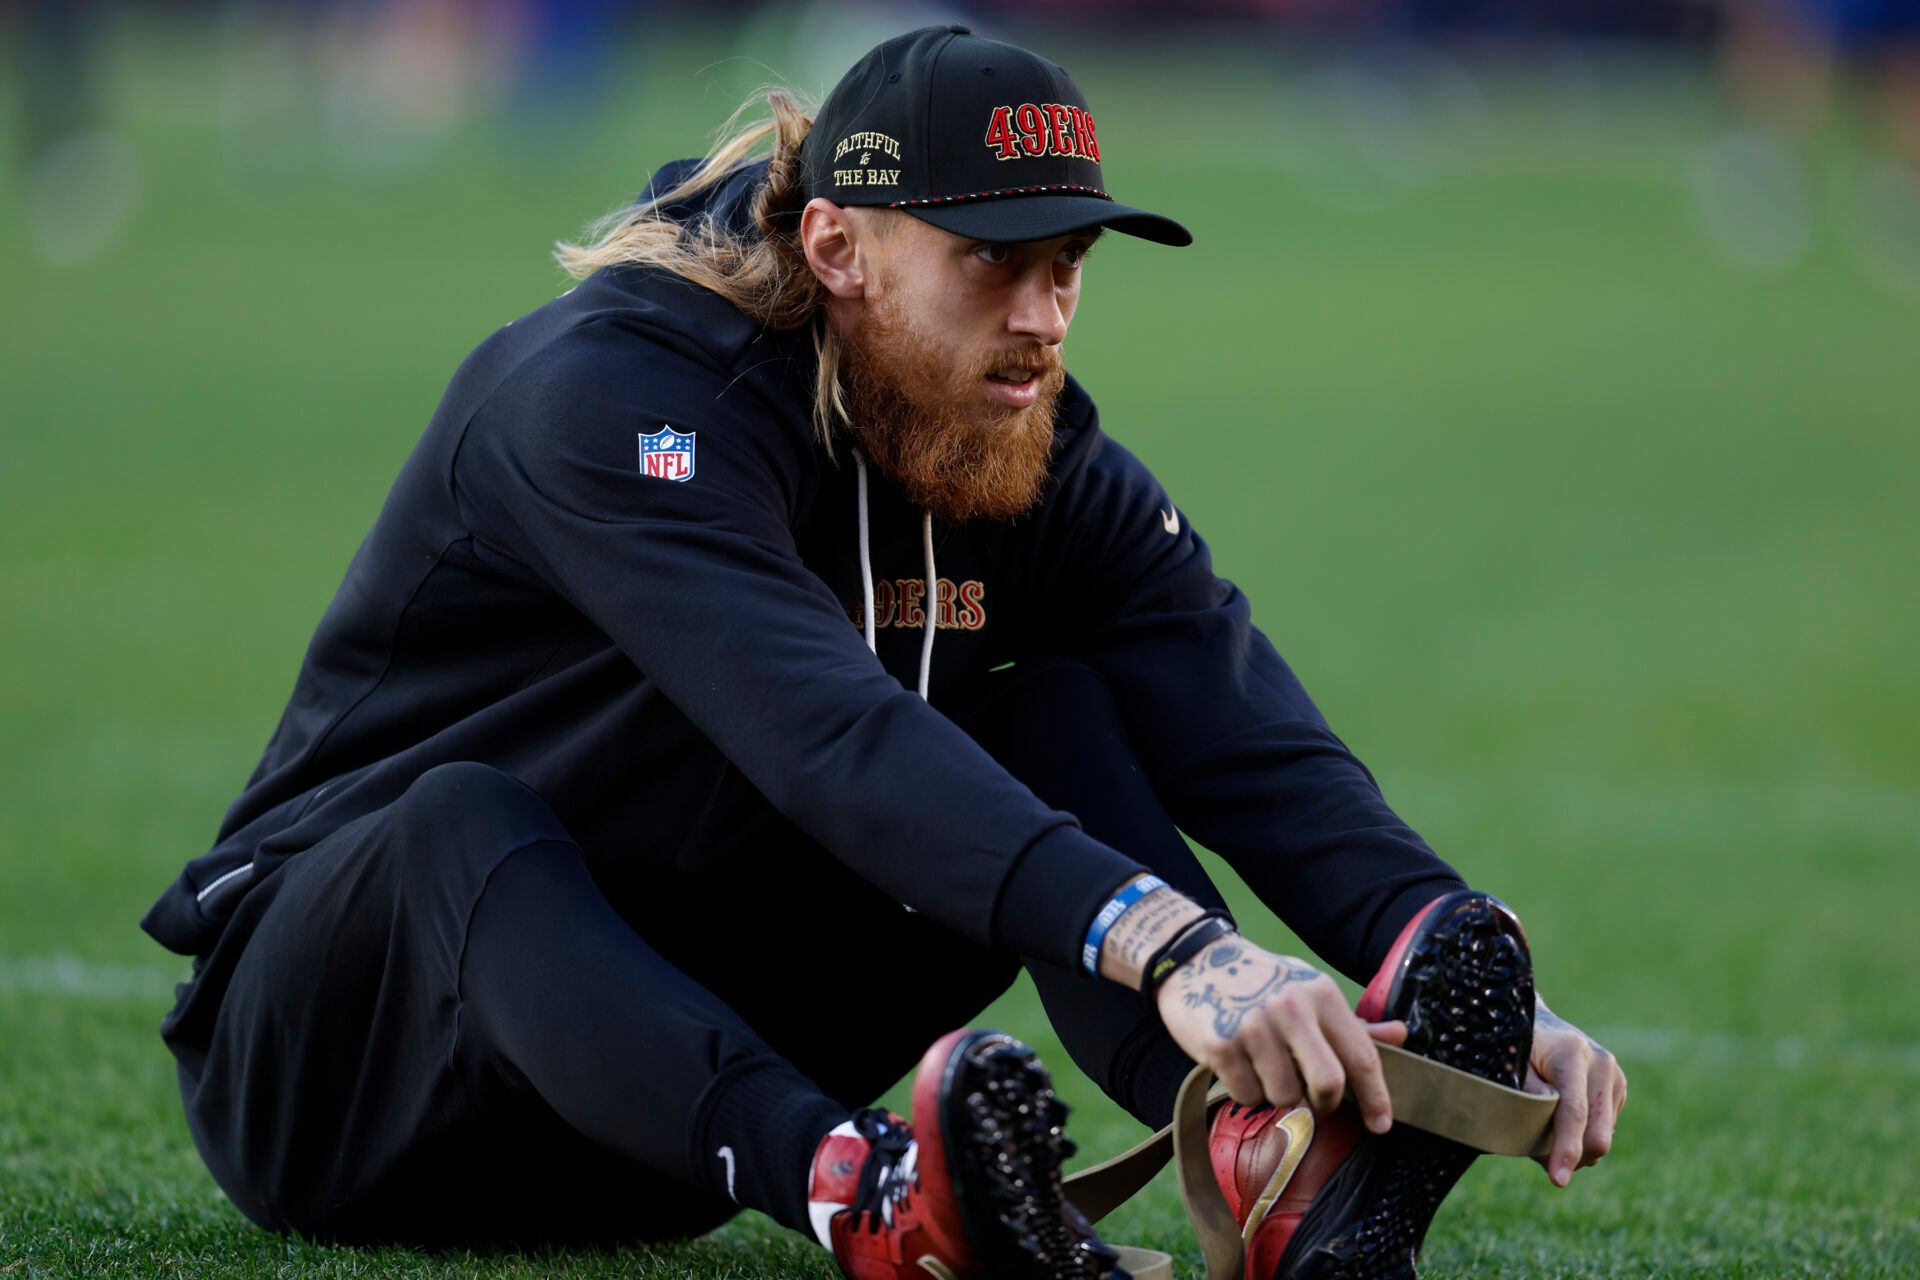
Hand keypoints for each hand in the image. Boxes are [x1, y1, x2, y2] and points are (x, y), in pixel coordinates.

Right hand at [1154, 933, 1406, 1133]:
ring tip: (1263, 1066)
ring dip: (1277, 1094)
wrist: (1196, 959)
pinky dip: (1246, 1091)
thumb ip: (1353, 1022)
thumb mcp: (1309, 990)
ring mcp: (1253, 1026)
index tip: (1382, 1124)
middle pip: (1328, 1083)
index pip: (1361, 1055)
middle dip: (1325, 1103)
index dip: (1376, 1096)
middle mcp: (1290, 1007)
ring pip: (1285, 1096)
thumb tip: (1402, 1034)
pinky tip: (1237, 1063)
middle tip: (1315, 1099)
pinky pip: (1247, 1096)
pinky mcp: (1220, 1044)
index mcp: (1320, 993)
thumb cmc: (1262, 982)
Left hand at [1528, 999, 1626, 1186]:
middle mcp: (1601, 1063)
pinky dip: (1584, 1138)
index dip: (1566, 1149)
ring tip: (1545, 1136)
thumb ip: (1525, 1090)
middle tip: (1550, 1171)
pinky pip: (1604, 1130)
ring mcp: (1614, 1075)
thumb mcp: (1511, 1062)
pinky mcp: (1619, 1088)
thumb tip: (1544, 1119)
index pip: (1574, 1112)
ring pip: (1602, 1137)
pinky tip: (1562, 1124)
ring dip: (1577, 1149)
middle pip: (1597, 1133)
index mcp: (1572, 1053)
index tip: (1558, 1180)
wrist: (1540, 1024)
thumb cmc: (1518, 1047)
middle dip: (1575, 1158)